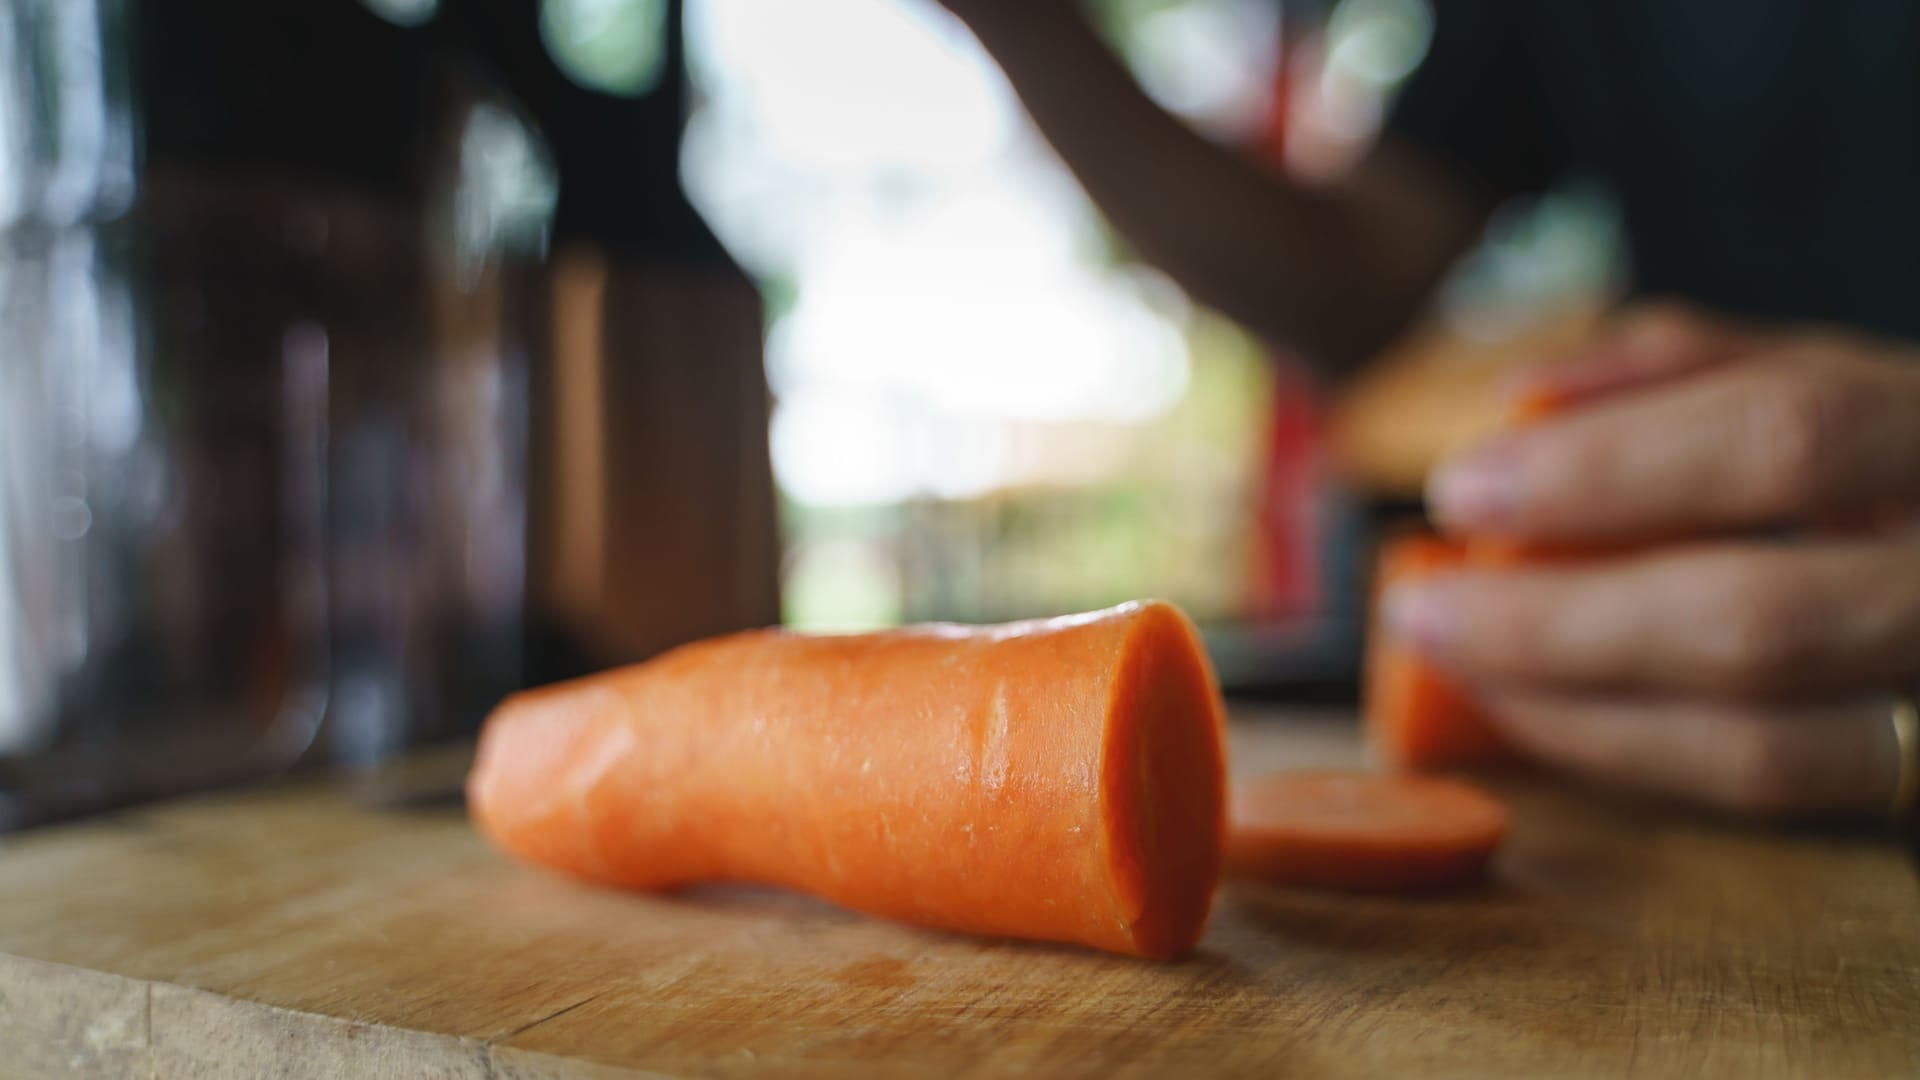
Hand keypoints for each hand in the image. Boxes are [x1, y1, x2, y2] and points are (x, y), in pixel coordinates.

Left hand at [1387, 303, 1919, 818]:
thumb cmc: (1892, 455)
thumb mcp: (1823, 373)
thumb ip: (1680, 368)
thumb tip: (1521, 399)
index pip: (1784, 438)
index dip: (1608, 469)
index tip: (1460, 489)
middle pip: (1757, 619)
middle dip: (1555, 623)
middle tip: (1423, 609)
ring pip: (1762, 747)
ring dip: (1576, 714)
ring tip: (1464, 667)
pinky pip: (1765, 803)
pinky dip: (1634, 756)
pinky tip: (1545, 711)